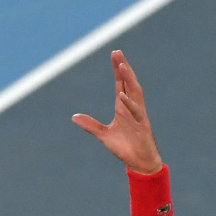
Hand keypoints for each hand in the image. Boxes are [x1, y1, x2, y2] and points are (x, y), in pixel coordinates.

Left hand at [71, 50, 161, 174]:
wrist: (139, 163)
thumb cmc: (125, 147)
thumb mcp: (103, 135)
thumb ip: (90, 125)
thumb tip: (73, 117)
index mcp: (123, 108)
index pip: (121, 84)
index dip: (117, 70)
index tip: (114, 54)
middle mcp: (132, 107)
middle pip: (129, 82)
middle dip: (123, 67)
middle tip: (117, 52)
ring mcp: (138, 115)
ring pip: (135, 92)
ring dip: (129, 78)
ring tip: (122, 65)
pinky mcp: (142, 125)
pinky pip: (136, 111)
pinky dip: (129, 103)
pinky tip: (122, 94)